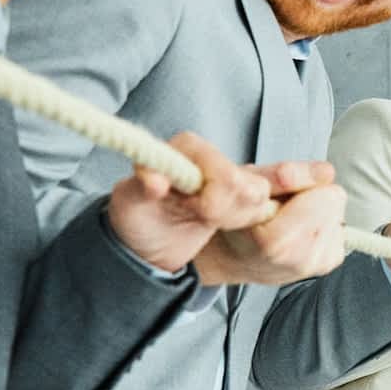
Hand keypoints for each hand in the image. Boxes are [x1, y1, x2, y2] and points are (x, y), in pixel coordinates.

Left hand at [108, 133, 272, 275]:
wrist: (147, 243)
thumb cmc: (134, 217)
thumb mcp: (129, 204)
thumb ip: (141, 187)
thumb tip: (155, 181)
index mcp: (187, 147)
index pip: (225, 174)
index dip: (213, 200)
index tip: (191, 210)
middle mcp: (211, 155)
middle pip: (248, 186)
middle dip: (225, 212)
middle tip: (197, 215)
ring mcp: (229, 173)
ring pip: (258, 197)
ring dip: (234, 218)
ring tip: (203, 219)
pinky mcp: (241, 192)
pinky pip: (261, 208)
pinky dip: (243, 222)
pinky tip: (217, 223)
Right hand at [193, 162, 347, 286]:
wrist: (231, 256)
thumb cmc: (235, 218)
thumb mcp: (247, 184)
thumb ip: (284, 175)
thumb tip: (326, 172)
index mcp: (277, 241)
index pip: (328, 196)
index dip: (306, 185)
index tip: (283, 194)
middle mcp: (299, 260)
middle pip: (336, 204)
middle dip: (313, 199)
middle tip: (284, 208)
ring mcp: (314, 266)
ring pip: (339, 217)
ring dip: (316, 215)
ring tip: (287, 221)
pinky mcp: (325, 265)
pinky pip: (339, 231)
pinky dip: (321, 228)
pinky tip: (297, 232)